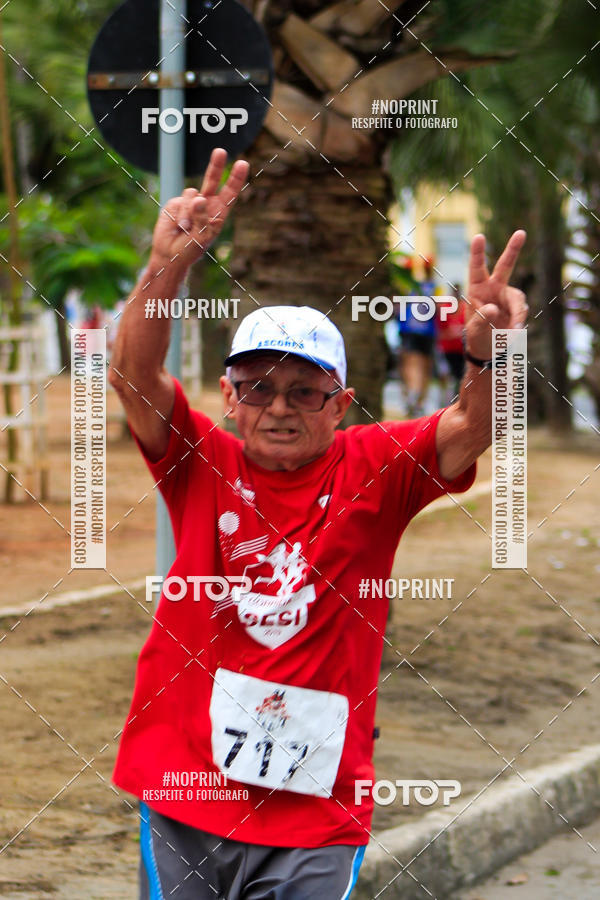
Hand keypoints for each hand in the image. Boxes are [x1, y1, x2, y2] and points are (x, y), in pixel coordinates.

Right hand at [149, 147, 248, 271]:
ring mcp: (190, 202)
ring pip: (192, 194)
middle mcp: (206, 204)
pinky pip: (180, 201)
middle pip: (212, 180)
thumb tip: (198, 198)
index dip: (236, 178)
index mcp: (218, 213)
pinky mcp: (176, 203)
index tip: (242, 163)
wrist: (169, 254)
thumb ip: (202, 218)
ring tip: (186, 228)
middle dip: (216, 165)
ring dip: (189, 212)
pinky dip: (180, 214)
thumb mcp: (201, 237)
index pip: (229, 193)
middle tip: (220, 151)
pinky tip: (178, 225)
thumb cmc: (190, 249)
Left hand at [464, 230, 527, 359]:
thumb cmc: (476, 337)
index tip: (479, 236)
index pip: (476, 269)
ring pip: (518, 299)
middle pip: (505, 266)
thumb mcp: (474, 331)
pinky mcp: (517, 307)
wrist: (489, 350)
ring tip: (512, 331)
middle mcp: (493, 288)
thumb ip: (481, 319)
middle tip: (521, 232)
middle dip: (513, 249)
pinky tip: (513, 334)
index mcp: (476, 289)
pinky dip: (519, 322)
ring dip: (517, 314)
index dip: (477, 253)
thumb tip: (495, 309)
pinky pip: (522, 311)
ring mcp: (507, 297)